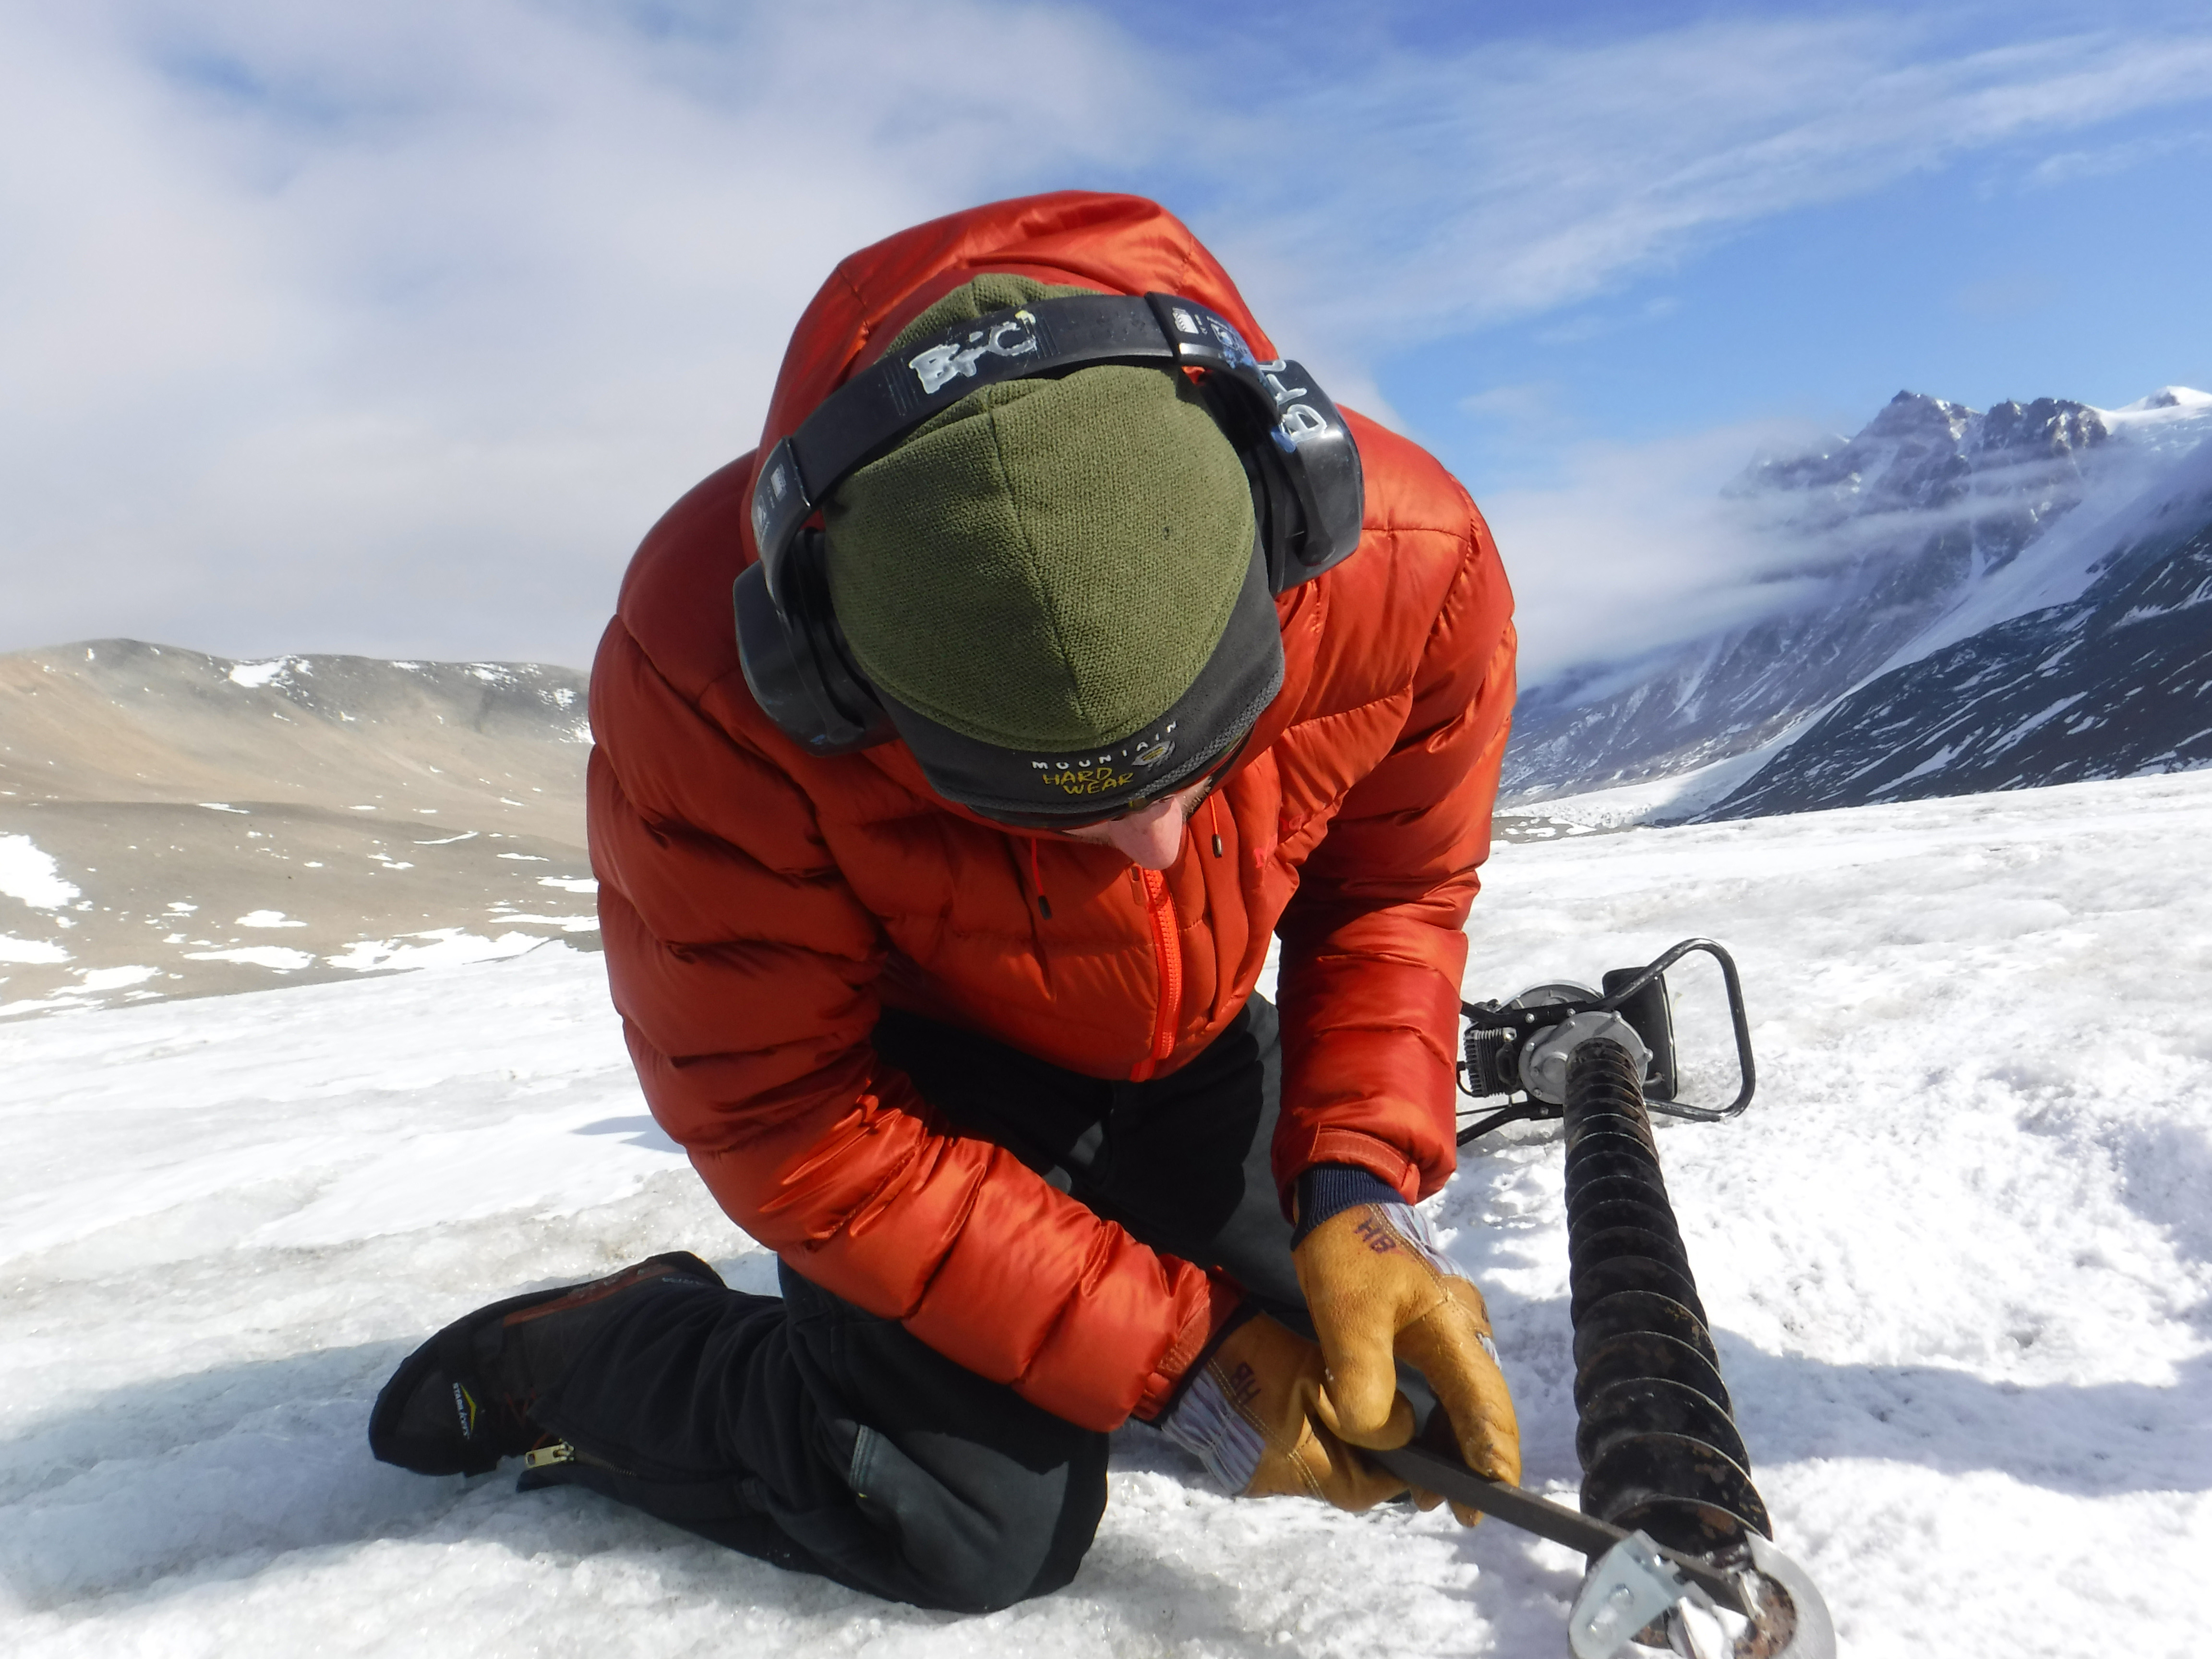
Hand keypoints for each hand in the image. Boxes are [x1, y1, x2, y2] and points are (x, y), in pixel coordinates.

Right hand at [1155, 1311, 1411, 1510]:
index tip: (1407, 1441)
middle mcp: (1281, 1486)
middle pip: (1342, 1484)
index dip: (1394, 1470)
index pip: (1367, 1491)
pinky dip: (1308, 1443)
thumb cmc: (1258, 1361)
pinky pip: (1290, 1461)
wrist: (1188, 1350)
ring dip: (1335, 1449)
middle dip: (1365, 1458)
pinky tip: (1308, 1413)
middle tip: (1377, 1423)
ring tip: (1342, 1410)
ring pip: (1316, 1472)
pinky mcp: (1242, 1461)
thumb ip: (1365, 1409)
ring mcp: (1257, 1477)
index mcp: (1303, 1471)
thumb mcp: (1320, 1377)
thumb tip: (1402, 1428)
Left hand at [1291, 1200, 1520, 1523]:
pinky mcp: (1429, 1326)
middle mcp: (1465, 1328)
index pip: (1484, 1403)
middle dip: (1476, 1461)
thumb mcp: (1345, 1317)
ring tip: (1432, 1491)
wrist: (1339, 1197)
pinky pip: (1443, 1384)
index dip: (1491, 1456)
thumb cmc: (1345, 1253)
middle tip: (1458, 1511)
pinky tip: (1417, 1445)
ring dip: (1451, 1444)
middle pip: (1482, 1406)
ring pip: (1463, 1398)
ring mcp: (1450, 1326)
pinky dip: (1435, 1418)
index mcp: (1454, 1325)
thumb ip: (1363, 1380)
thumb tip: (1387, 1434)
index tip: (1488, 1501)